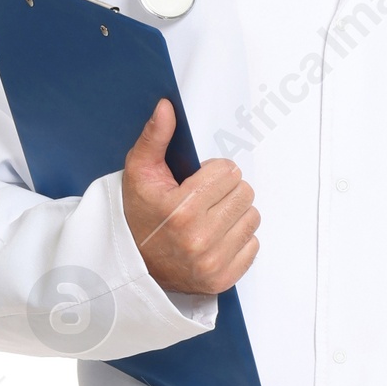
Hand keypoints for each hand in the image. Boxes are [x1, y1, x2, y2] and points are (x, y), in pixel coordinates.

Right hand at [122, 100, 259, 296]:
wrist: (133, 266)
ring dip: (235, 214)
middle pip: (245, 192)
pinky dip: (238, 239)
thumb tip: (166, 107)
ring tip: (211, 218)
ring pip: (252, 217)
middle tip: (205, 199)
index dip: (213, 172)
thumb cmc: (138, 216)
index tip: (198, 181)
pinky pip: (253, 245)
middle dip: (227, 191)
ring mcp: (213, 263)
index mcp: (181, 210)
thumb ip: (155, 137)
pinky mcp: (223, 279)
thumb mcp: (139, 173)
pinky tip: (216, 238)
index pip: (228, 172)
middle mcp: (199, 239)